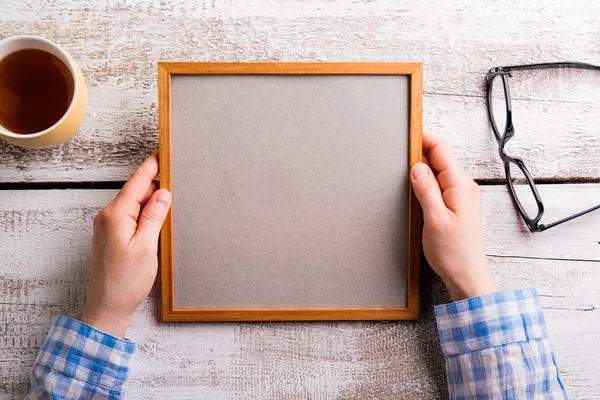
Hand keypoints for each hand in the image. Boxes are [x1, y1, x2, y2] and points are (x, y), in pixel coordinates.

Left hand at [80, 153, 171, 337]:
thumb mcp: (146, 246)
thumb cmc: (126, 281)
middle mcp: (108, 216)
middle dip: (156, 184)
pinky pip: (130, 216)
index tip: (164, 153)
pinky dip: (145, 213)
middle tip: (176, 175)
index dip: (152, 166)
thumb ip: (154, 216)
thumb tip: (162, 192)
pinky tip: (158, 217)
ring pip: (134, 204)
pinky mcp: (111, 236)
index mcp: (116, 215)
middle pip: (136, 191)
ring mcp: (108, 226)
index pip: (137, 182)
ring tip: (172, 197)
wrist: (107, 307)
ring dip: (152, 200)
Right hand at [410, 132, 496, 301]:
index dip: (423, 138)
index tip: (406, 133)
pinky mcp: (456, 205)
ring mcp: (461, 196)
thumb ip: (426, 191)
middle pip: (440, 157)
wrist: (468, 277)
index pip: (442, 150)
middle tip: (398, 150)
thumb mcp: (435, 221)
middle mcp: (464, 187)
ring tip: (403, 166)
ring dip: (422, 165)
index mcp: (460, 187)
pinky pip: (440, 183)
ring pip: (439, 170)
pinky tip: (415, 185)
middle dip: (420, 150)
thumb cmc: (454, 254)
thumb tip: (417, 167)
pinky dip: (426, 179)